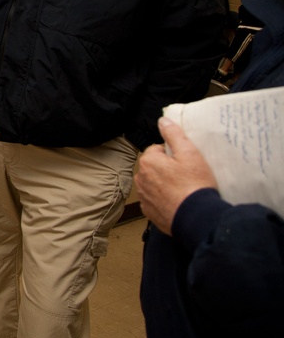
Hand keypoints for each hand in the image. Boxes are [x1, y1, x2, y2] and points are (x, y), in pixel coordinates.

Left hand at [134, 117, 217, 234]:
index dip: (172, 154)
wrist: (196, 217)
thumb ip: (174, 134)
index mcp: (148, 162)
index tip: (185, 161)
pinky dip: (164, 200)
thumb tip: (163, 120)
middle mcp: (141, 179)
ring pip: (154, 184)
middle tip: (187, 175)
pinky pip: (156, 200)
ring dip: (165, 184)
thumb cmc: (194, 184)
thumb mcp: (189, 153)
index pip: (157, 150)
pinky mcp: (149, 212)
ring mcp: (144, 197)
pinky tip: (178, 201)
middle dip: (167, 169)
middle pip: (155, 167)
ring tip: (184, 189)